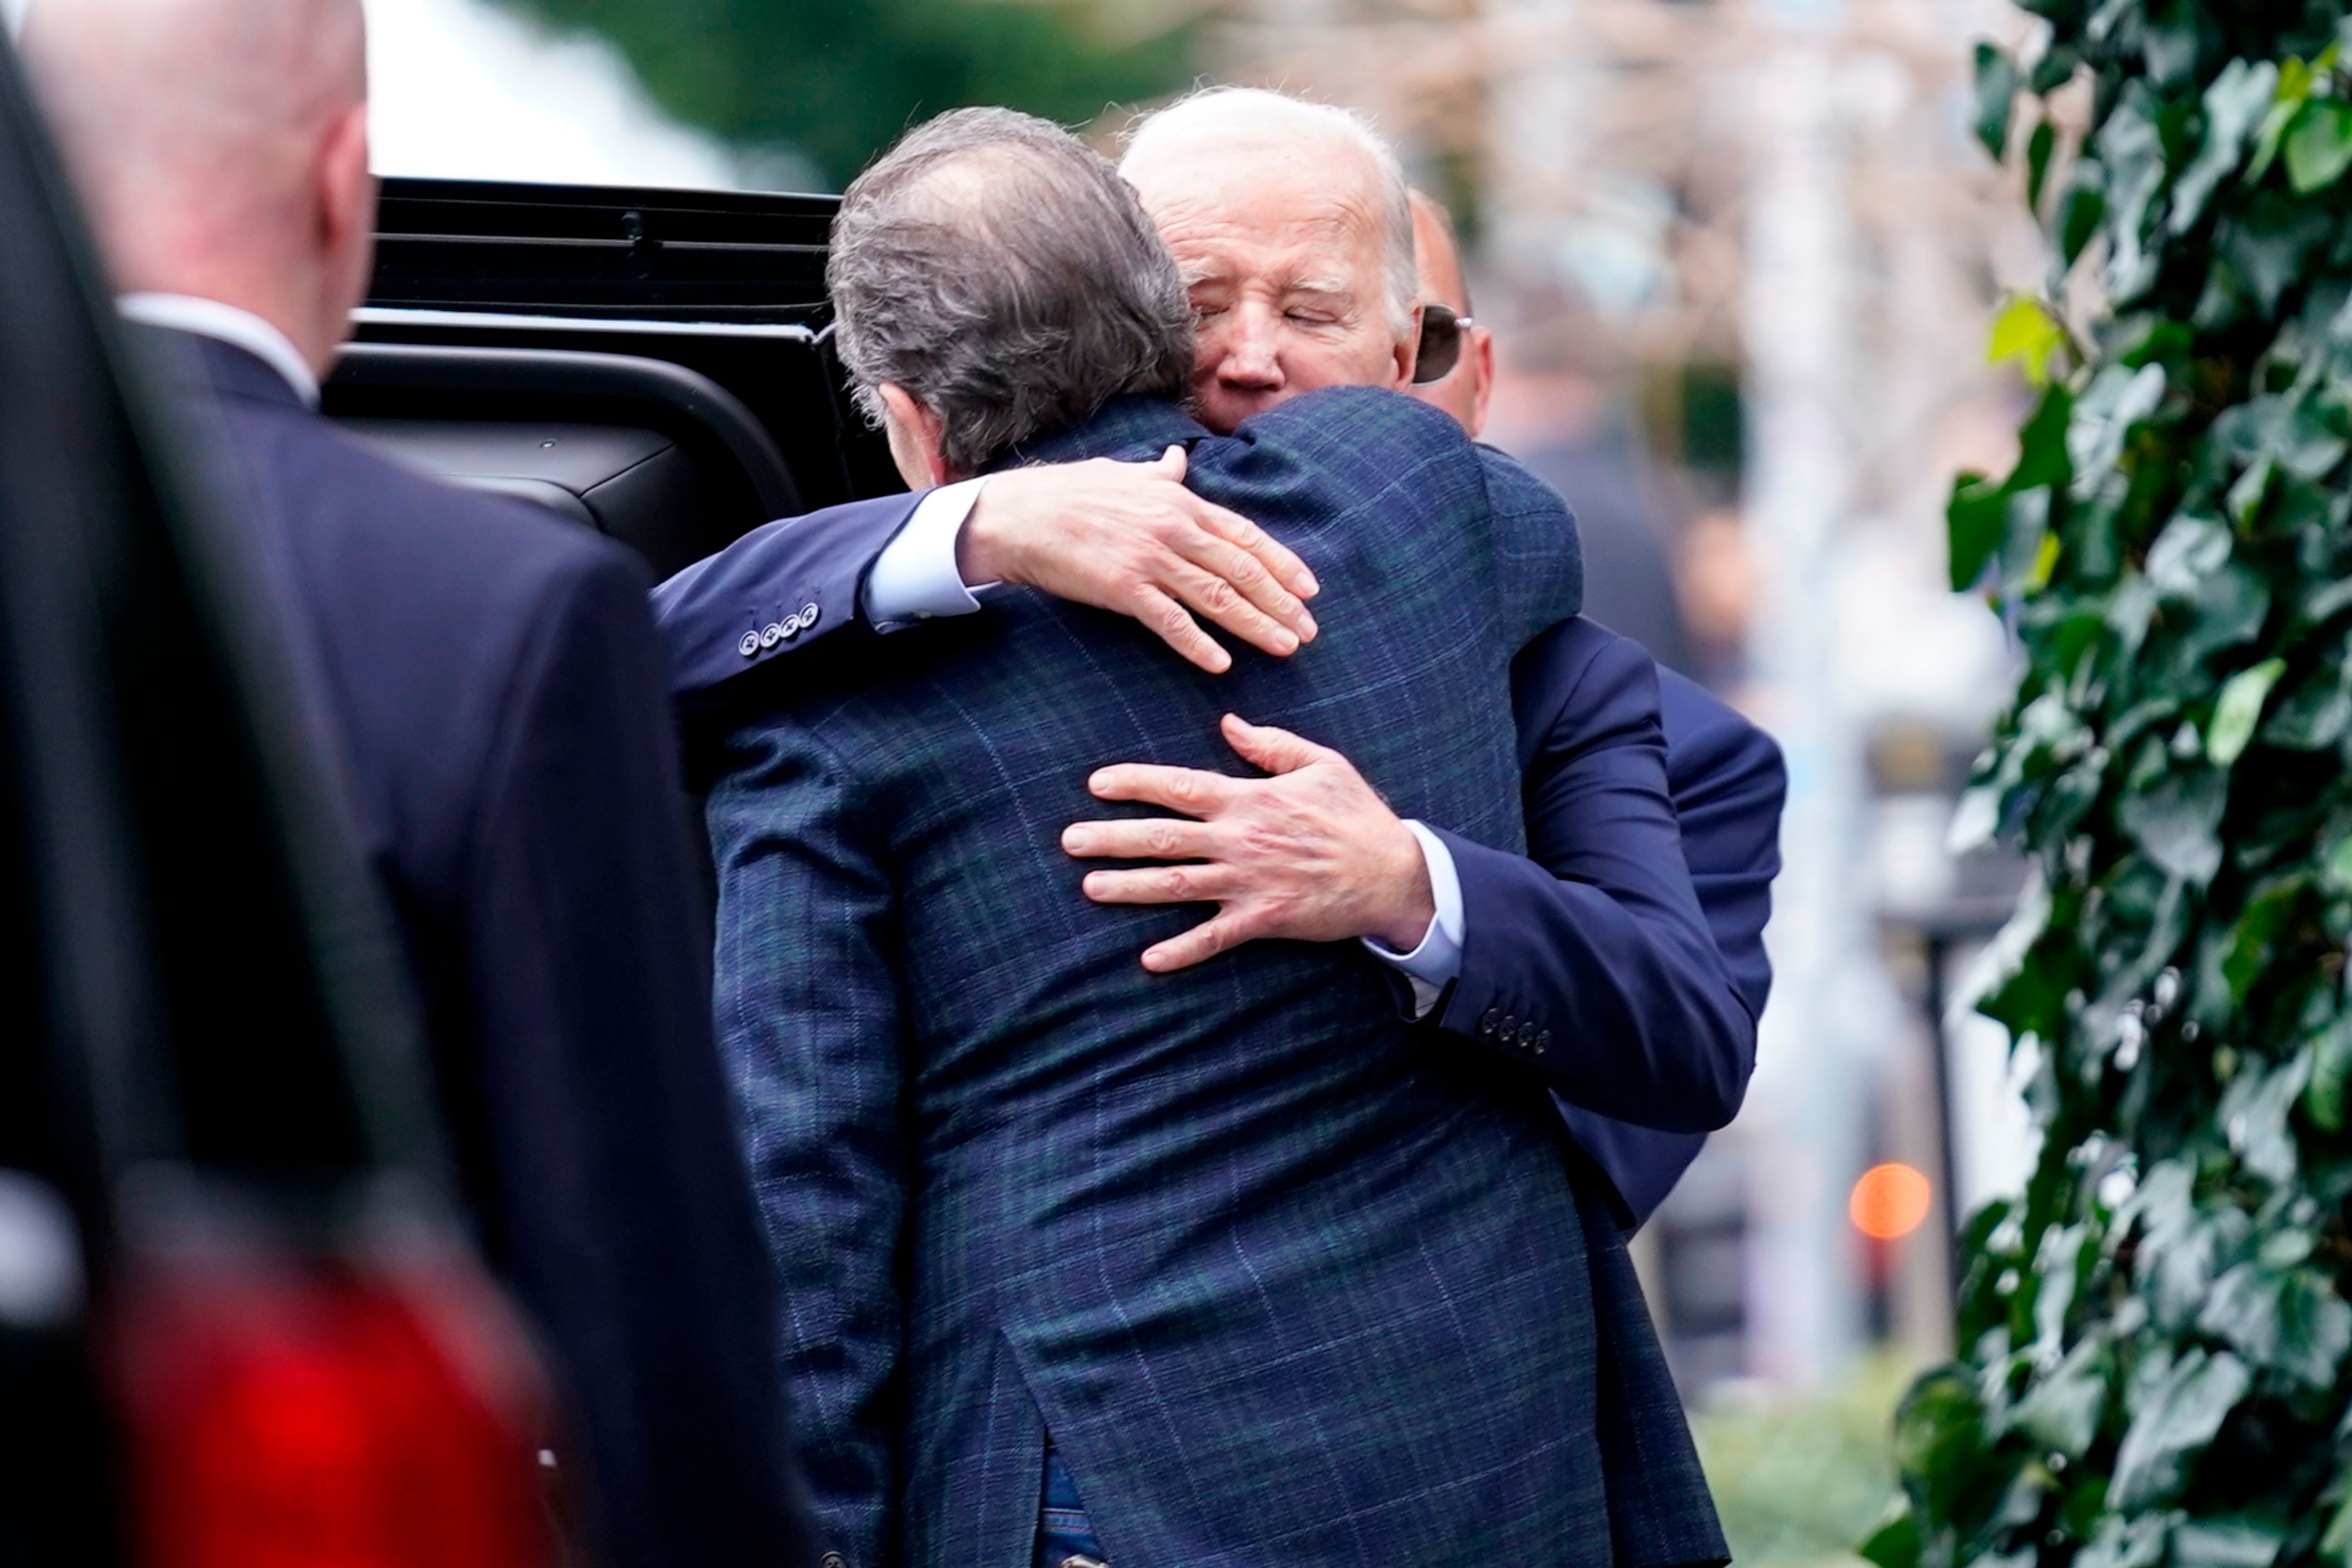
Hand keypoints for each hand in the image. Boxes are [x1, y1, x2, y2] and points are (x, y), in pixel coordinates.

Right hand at [958, 447, 1318, 674]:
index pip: (1245, 534)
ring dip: (1256, 625)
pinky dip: (1198, 643)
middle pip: (1241, 570)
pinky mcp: (1122, 587)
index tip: (1309, 589)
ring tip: (1285, 647)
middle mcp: (1173, 526)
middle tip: (1308, 631)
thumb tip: (1178, 460)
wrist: (1017, 515)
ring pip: (1217, 596)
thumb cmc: (1067, 493)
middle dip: (1281, 602)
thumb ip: (1159, 474)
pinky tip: (1222, 664)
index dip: (1282, 564)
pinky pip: (1170, 621)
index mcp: (1178, 500)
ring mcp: (1149, 558)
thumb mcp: (1122, 474)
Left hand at [1061, 714, 1436, 971]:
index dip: (1134, 783)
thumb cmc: (1357, 815)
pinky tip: (1148, 959)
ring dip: (1130, 888)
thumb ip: (1270, 744)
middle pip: (1163, 838)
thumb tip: (1228, 722)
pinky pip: (1215, 938)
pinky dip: (1181, 951)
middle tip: (1069, 841)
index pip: (1179, 786)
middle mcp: (1240, 840)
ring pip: (1177, 885)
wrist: (1394, 874)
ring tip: (1089, 887)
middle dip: (1111, 838)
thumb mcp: (1321, 764)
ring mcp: (1248, 883)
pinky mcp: (1264, 920)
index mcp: (1249, 799)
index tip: (1096, 784)